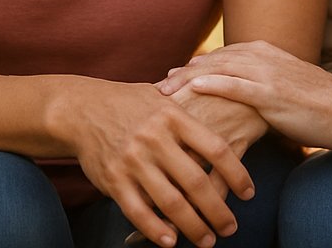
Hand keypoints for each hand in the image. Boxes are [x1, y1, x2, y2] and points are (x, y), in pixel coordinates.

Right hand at [66, 78, 252, 247]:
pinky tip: (172, 241)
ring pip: (170, 201)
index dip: (237, 173)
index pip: (216, 148)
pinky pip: (138, 211)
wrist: (82, 107)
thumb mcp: (164, 98)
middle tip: (231, 228)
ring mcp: (133, 159)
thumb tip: (226, 132)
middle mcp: (155, 138)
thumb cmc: (131, 103)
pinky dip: (156, 229)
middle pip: (196, 181)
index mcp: (174, 116)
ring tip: (207, 240)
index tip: (248, 193)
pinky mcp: (113, 178)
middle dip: (218, 210)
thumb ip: (190, 117)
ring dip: (193, 226)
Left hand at [157, 41, 331, 148]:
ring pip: (220, 70)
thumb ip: (260, 88)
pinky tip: (196, 88)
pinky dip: (216, 84)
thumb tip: (240, 103)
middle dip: (185, 73)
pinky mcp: (274, 93)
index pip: (221, 56)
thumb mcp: (285, 89)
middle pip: (214, 60)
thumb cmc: (318, 106)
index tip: (172, 79)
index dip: (194, 68)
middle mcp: (264, 56)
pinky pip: (239, 85)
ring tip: (166, 91)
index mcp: (265, 53)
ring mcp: (269, 73)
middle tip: (159, 87)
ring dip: (190, 79)